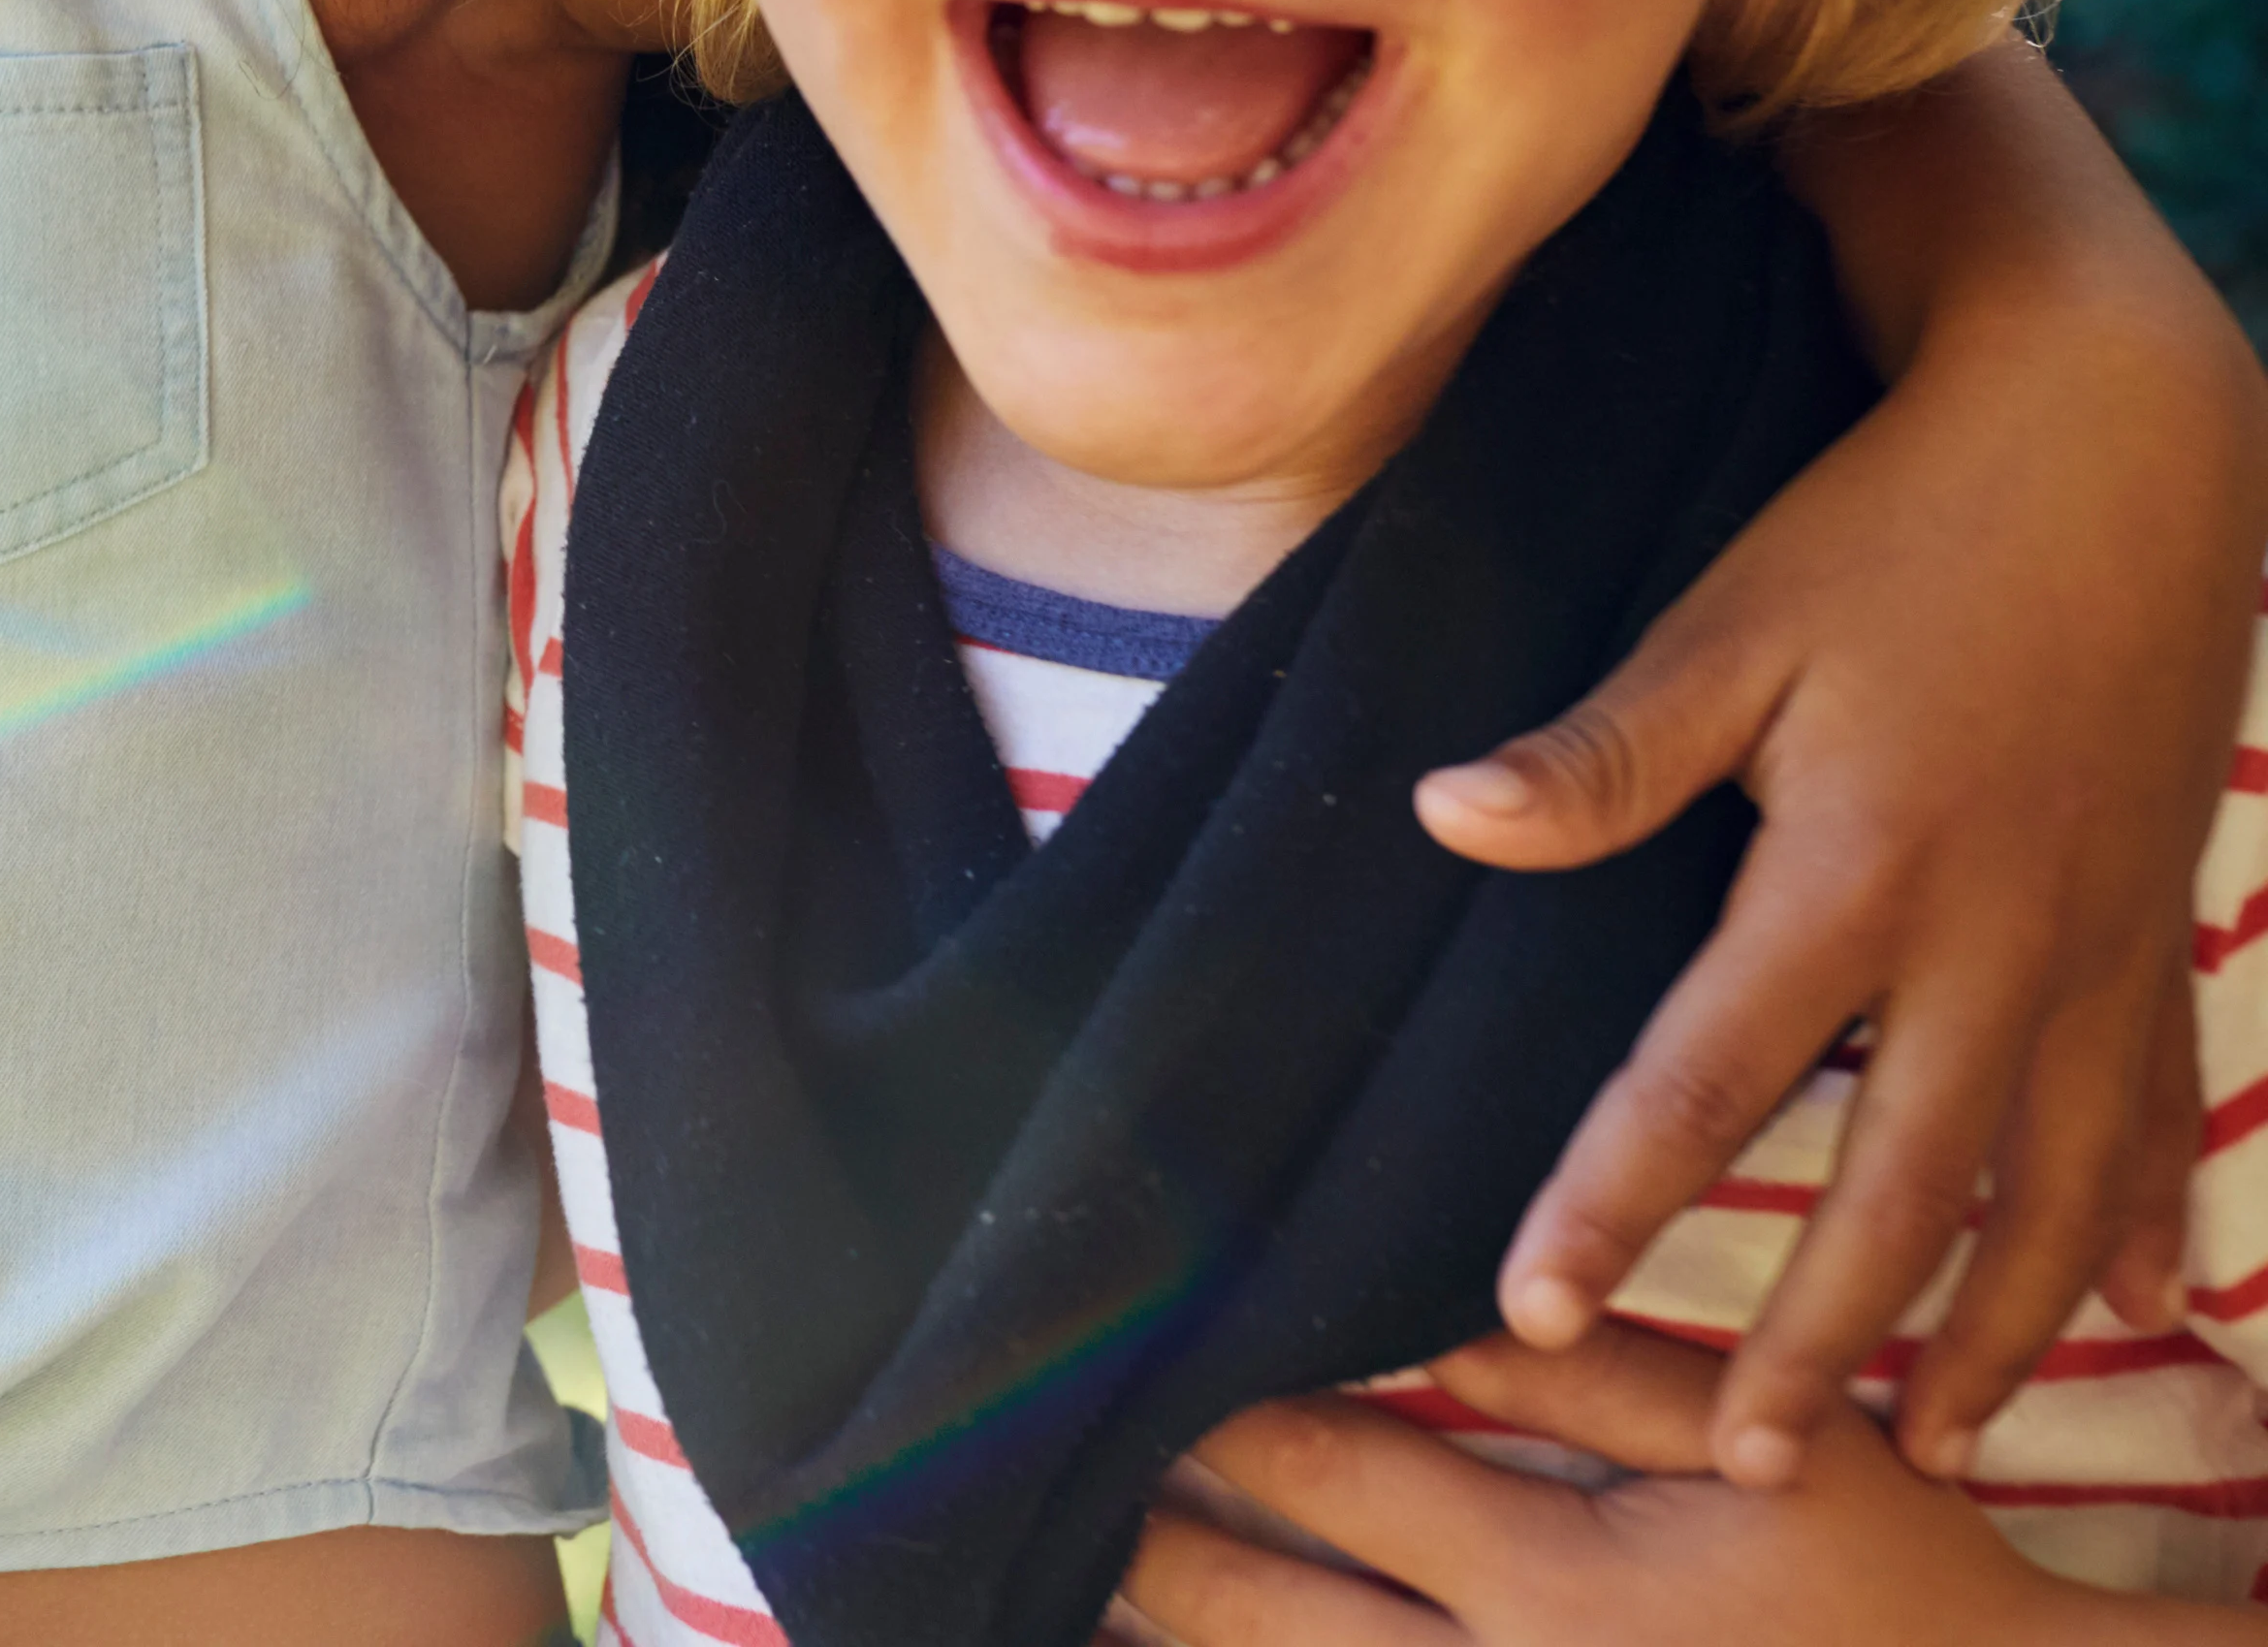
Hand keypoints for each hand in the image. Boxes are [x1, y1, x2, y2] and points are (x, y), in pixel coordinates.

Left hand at [1126, 1324, 2212, 1644]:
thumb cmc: (1895, 1591)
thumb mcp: (1768, 1454)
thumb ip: (1601, 1374)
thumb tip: (1445, 1309)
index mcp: (1550, 1586)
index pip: (1326, 1474)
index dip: (1217, 1416)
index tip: (1126, 1360)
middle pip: (1258, 1619)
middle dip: (1145, 1550)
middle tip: (1031, 1489)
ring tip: (1064, 1609)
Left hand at [1413, 46, 2264, 1484]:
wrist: (2126, 448)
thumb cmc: (1901, 529)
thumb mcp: (1735, 622)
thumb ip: (1604, 750)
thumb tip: (1447, 815)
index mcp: (1856, 872)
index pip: (1704, 1075)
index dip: (1613, 1195)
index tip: (1530, 1303)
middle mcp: (1992, 942)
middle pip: (1898, 1188)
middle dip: (1823, 1338)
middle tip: (1742, 1462)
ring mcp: (2095, 949)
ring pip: (2052, 1190)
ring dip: (1996, 1326)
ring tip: (1934, 1443)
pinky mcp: (2158, 927)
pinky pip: (2161, 1112)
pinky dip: (2149, 1218)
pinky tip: (2142, 1308)